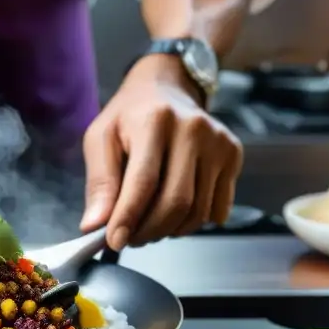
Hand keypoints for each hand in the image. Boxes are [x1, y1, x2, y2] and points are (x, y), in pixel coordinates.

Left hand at [80, 54, 241, 250]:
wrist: (166, 87)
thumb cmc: (130, 116)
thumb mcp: (100, 139)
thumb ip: (99, 183)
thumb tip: (95, 225)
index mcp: (155, 120)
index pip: (144, 183)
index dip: (128, 218)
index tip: (114, 241)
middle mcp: (193, 129)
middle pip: (176, 202)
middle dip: (149, 231)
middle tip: (130, 237)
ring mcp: (218, 142)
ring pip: (198, 211)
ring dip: (170, 230)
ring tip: (149, 224)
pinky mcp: (233, 154)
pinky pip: (217, 208)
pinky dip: (193, 222)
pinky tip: (175, 211)